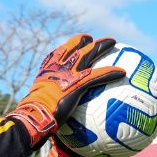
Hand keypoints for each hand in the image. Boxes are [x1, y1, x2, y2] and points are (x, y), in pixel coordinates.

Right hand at [6, 34, 123, 146]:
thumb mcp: (40, 106)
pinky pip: (98, 75)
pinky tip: (122, 72)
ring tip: (113, 42)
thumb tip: (50, 118)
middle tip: (94, 39)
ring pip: (88, 54)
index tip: (75, 42)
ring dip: (101, 46)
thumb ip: (48, 105)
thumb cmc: (35, 115)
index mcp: (48, 71)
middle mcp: (59, 67)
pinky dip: (110, 72)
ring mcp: (69, 74)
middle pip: (75, 47)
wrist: (34, 116)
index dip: (68, 45)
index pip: (58, 53)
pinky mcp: (78, 83)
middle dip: (85, 41)